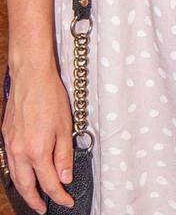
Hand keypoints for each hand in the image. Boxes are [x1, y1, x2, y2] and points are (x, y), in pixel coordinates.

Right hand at [2, 69, 75, 212]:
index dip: (59, 196)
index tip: (67, 202)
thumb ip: (64, 155)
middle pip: (27, 187)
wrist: (31, 77)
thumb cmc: (50, 96)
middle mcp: (21, 152)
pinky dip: (16, 174)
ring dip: (24, 191)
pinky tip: (23, 174)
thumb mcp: (65, 126)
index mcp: (38, 151)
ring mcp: (10, 145)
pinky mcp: (6, 137)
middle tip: (45, 209)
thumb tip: (65, 177)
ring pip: (15, 177)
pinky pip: (10, 163)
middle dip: (36, 201)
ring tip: (33, 198)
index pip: (49, 184)